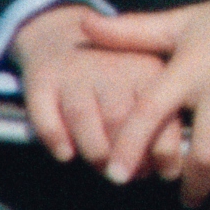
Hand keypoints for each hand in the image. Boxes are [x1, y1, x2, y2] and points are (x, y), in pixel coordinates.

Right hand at [12, 2, 175, 169]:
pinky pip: (45, 115)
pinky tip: (66, 154)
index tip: (163, 173)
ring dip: (94, 152)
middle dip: (125, 157)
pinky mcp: (41, 79)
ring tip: (100, 166)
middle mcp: (110, 67)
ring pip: (83, 116)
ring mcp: (73, 73)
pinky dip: (55, 138)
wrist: (63, 34)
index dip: (162, 150)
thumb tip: (169, 169)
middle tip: (126, 174)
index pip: (160, 112)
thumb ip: (162, 121)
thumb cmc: (117, 77)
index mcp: (146, 69)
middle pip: (119, 117)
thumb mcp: (147, 84)